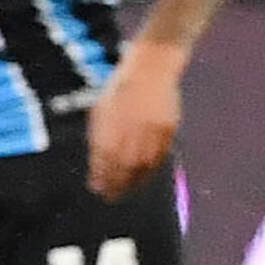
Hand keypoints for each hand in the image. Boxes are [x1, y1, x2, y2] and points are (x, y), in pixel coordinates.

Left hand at [86, 42, 184, 196]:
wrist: (151, 67)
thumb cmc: (120, 87)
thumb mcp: (101, 108)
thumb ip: (99, 135)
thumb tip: (97, 164)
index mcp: (110, 120)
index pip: (103, 157)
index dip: (100, 176)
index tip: (96, 189)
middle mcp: (130, 127)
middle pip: (123, 165)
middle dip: (116, 184)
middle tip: (110, 197)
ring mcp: (151, 129)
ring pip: (143, 164)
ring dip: (133, 182)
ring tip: (125, 193)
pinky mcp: (168, 129)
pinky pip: (159, 156)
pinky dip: (150, 171)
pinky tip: (143, 178)